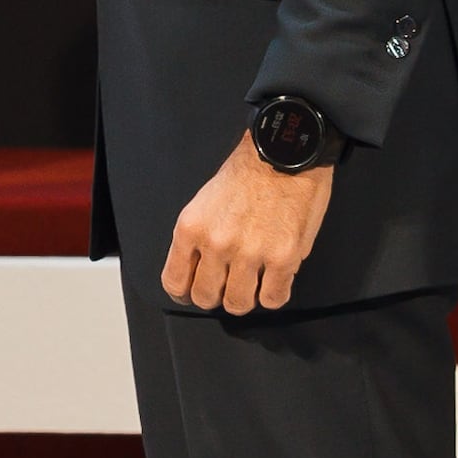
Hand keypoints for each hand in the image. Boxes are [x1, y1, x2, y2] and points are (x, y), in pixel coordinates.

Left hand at [162, 135, 337, 316]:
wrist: (282, 153)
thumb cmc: (247, 173)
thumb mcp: (203, 203)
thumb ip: (198, 239)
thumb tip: (200, 270)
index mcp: (191, 228)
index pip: (174, 282)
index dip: (184, 293)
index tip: (192, 292)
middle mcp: (216, 244)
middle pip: (205, 297)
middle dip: (216, 295)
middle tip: (227, 285)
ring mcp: (250, 253)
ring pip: (238, 304)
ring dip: (246, 298)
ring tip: (253, 283)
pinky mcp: (283, 258)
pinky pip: (272, 299)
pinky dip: (273, 294)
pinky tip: (274, 281)